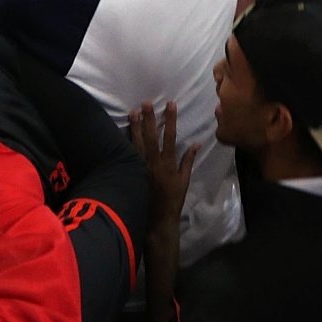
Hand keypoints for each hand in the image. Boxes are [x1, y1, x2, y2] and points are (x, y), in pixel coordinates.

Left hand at [129, 101, 196, 230]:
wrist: (158, 219)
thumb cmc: (173, 199)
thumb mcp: (185, 180)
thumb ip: (188, 160)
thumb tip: (197, 143)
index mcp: (169, 164)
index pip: (170, 137)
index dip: (170, 120)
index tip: (170, 104)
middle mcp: (154, 163)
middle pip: (151, 137)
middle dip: (149, 119)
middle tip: (146, 103)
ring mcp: (142, 168)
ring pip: (137, 143)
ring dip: (135, 127)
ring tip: (132, 112)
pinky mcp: (133, 173)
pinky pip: (130, 154)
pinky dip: (127, 142)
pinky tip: (124, 132)